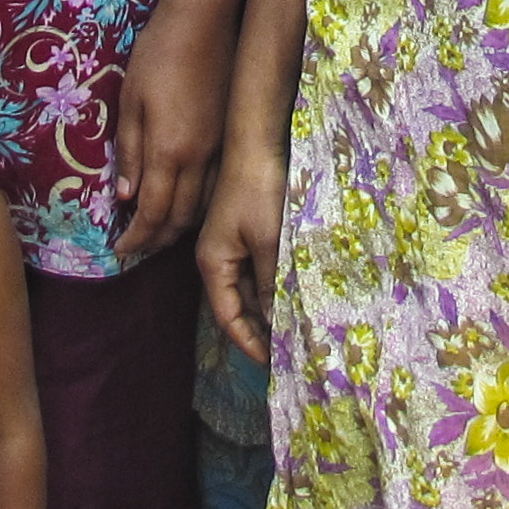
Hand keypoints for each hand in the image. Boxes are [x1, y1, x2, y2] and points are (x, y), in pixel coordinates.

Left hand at [113, 0, 235, 257]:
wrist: (206, 19)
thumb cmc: (159, 54)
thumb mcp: (130, 101)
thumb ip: (130, 151)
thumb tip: (126, 197)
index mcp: (169, 149)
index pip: (153, 212)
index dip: (136, 237)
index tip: (120, 250)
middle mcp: (200, 158)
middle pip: (181, 218)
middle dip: (157, 239)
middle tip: (137, 247)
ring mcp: (222, 149)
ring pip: (204, 207)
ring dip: (180, 227)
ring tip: (159, 232)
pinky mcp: (233, 137)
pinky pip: (218, 187)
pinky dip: (201, 207)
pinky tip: (188, 204)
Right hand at [198, 127, 287, 362]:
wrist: (257, 144)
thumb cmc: (259, 191)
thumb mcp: (268, 241)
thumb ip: (270, 283)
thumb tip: (275, 321)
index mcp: (213, 263)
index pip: (228, 317)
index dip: (249, 342)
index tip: (273, 364)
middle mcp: (218, 258)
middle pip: (237, 306)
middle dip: (260, 330)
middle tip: (289, 353)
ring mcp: (232, 245)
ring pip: (250, 289)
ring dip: (269, 309)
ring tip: (296, 330)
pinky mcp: (247, 233)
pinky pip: (258, 270)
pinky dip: (274, 286)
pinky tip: (295, 295)